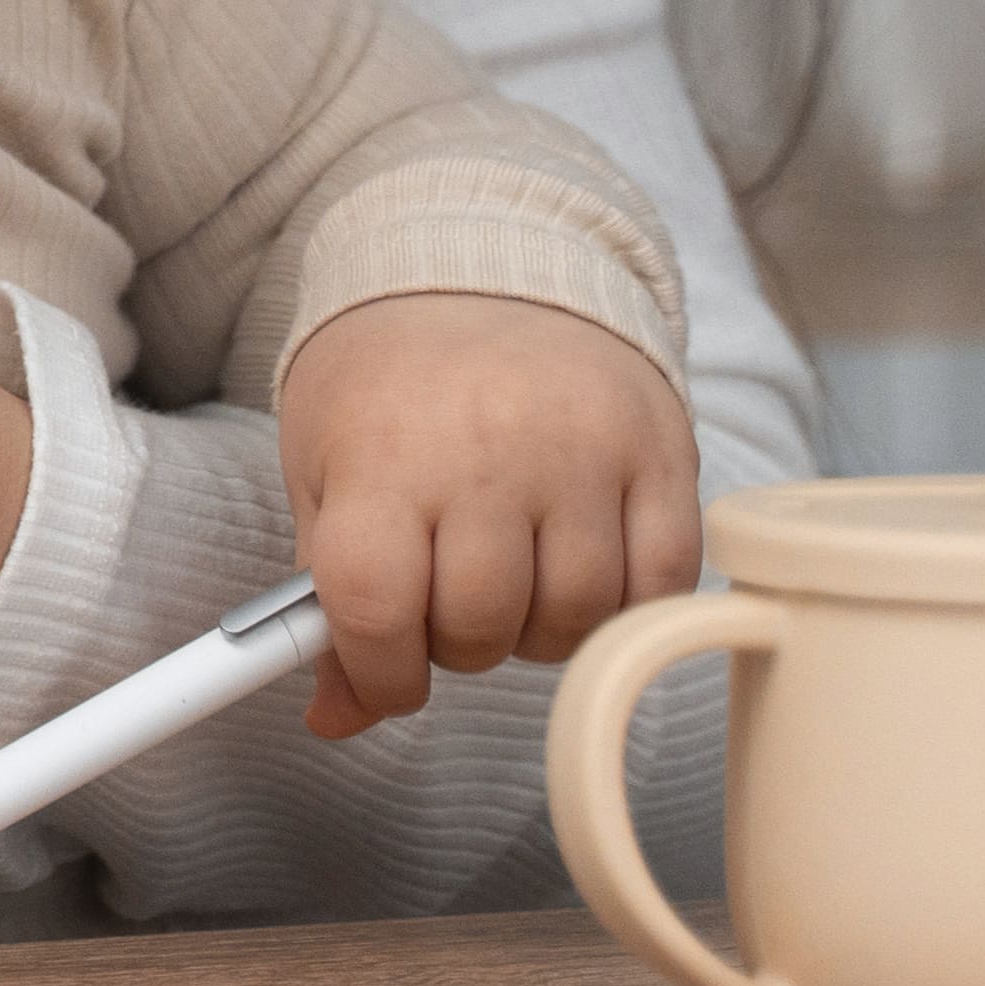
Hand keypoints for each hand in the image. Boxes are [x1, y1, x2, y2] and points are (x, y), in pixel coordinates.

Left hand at [270, 287, 701, 736]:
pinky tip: (578, 566)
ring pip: (574, 618)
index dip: (378, 671)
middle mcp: (490, 452)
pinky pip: (659, 584)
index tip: (384, 675)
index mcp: (384, 454)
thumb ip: (327, 596)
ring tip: (510, 574)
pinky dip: (620, 604)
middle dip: (456, 644)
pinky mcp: (662, 453)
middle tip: (445, 601)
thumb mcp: (322, 468)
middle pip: (480, 626)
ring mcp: (587, 452)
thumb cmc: (389, 380)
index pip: (376, 608)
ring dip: (536, 629)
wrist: (485, 267)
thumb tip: (336, 718)